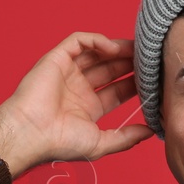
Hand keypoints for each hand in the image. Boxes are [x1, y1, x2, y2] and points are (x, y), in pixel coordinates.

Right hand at [0, 33, 153, 175]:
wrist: (31, 133)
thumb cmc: (60, 143)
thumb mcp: (100, 143)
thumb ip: (126, 138)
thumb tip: (150, 132)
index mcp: (87, 108)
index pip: (116, 90)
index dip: (134, 84)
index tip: (153, 80)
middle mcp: (77, 88)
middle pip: (109, 69)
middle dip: (130, 64)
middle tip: (150, 60)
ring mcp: (66, 73)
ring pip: (96, 53)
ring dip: (117, 49)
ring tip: (137, 50)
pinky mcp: (56, 59)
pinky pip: (78, 41)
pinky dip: (96, 40)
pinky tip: (113, 48)